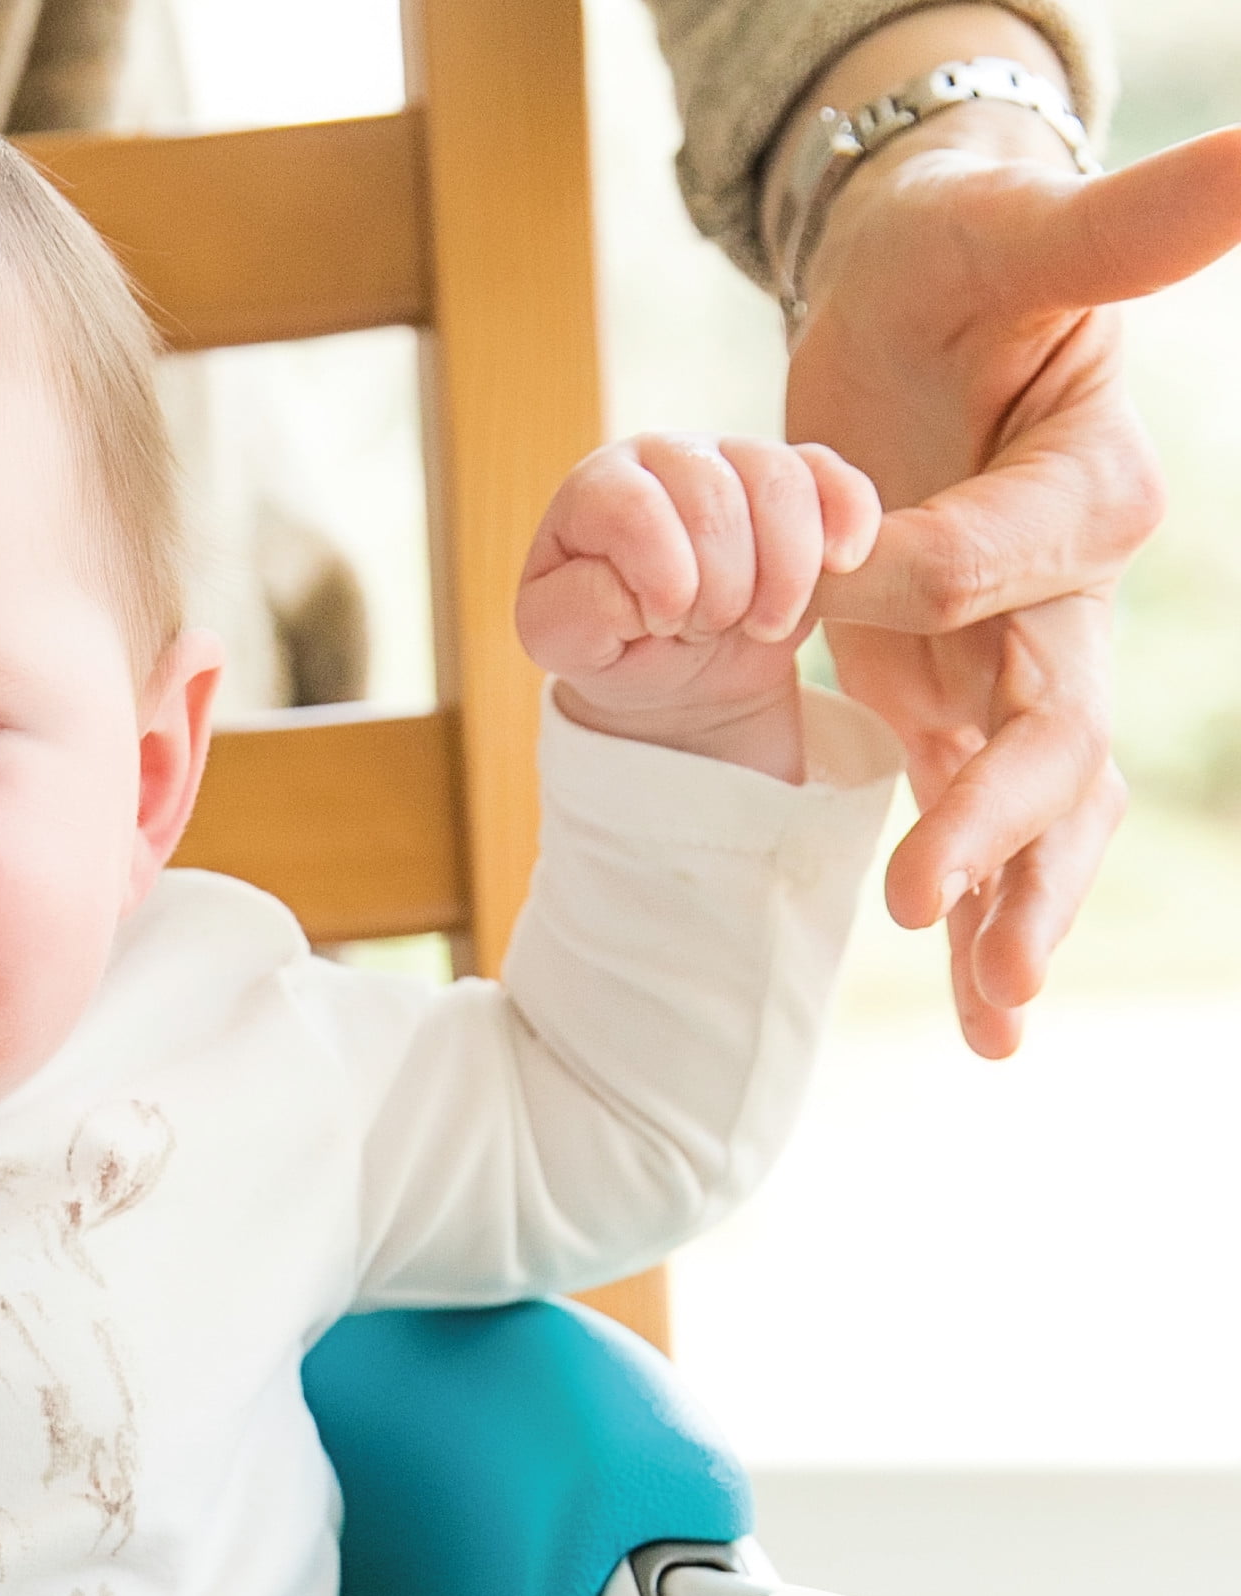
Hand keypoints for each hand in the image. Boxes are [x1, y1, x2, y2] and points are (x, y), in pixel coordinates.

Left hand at [517, 435, 878, 780]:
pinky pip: (834, 477)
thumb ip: (574, 613)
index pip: (632, 509)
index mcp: (599, 488)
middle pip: (714, 498)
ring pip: (780, 483)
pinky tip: (842, 566)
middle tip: (705, 631)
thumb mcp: (566, 644)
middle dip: (719, 587)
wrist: (678, 666)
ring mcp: (737, 456)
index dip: (661, 578)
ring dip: (783, 572)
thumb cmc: (613, 646)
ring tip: (761, 625)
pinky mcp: (801, 477)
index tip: (663, 624)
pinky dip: (847, 522)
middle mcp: (667, 455)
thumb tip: (633, 588)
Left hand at [793, 120, 1240, 1054]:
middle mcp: (1071, 594)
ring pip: (1040, 805)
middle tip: (925, 896)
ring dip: (1014, 905)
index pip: (1011, 556)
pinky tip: (991, 1019)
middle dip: (998, 819)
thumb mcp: (1011, 233)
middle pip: (1056, 725)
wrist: (923, 303)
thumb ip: (1114, 230)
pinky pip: (982, 821)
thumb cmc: (959, 257)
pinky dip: (983, 912)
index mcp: (1091, 485)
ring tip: (998, 1011)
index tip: (827, 584)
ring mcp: (1020, 663)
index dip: (925, 577)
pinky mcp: (962, 701)